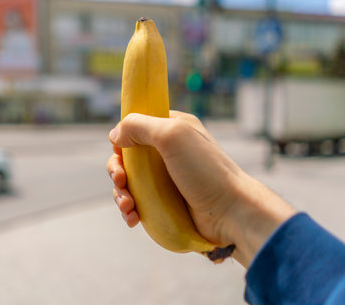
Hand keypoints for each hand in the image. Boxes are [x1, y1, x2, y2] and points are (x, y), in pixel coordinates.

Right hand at [107, 111, 295, 266]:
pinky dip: (130, 210)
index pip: (137, 126)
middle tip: (121, 181)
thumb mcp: (172, 135)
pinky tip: (133, 218)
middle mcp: (169, 151)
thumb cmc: (205, 170)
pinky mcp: (166, 203)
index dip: (123, 138)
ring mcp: (167, 179)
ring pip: (130, 183)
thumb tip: (114, 134)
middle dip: (117, 170)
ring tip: (128, 206)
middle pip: (128, 157)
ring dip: (121, 194)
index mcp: (173, 128)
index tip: (120, 152)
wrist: (230, 212)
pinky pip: (139, 203)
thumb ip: (139, 126)